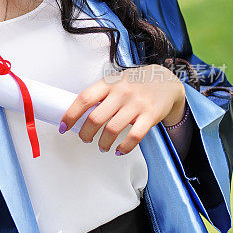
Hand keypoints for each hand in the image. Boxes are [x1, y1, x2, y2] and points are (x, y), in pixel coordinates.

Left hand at [59, 64, 185, 154]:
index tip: (64, 126)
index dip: (70, 115)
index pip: (84, 99)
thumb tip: (79, 113)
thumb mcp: (116, 81)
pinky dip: (124, 148)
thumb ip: (101, 94)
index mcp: (109, 84)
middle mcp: (121, 92)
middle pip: (95, 118)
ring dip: (103, 143)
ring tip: (102, 146)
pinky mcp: (150, 115)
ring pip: (112, 130)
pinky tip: (119, 150)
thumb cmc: (136, 83)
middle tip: (85, 139)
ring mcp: (136, 104)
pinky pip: (133, 137)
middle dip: (85, 134)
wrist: (167, 81)